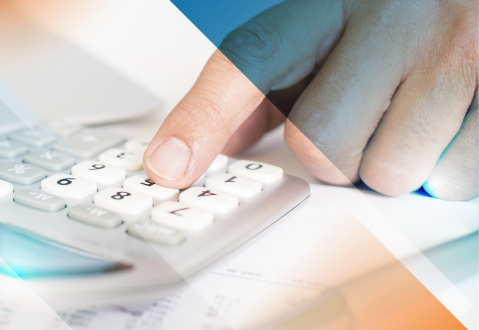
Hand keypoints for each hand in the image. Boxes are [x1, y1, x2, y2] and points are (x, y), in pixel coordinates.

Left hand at [143, 0, 477, 200]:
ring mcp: (450, 53)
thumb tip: (211, 146)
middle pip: (318, 142)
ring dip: (387, 165)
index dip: (202, 119)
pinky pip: (450, 179)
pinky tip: (441, 125)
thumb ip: (262, 86)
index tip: (168, 166)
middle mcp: (388, 19)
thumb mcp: (320, 32)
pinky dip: (441, 170)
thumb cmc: (391, 16)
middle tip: (354, 123)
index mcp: (324, 4)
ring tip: (403, 118)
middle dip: (328, 154)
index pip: (248, 63)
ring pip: (384, 172)